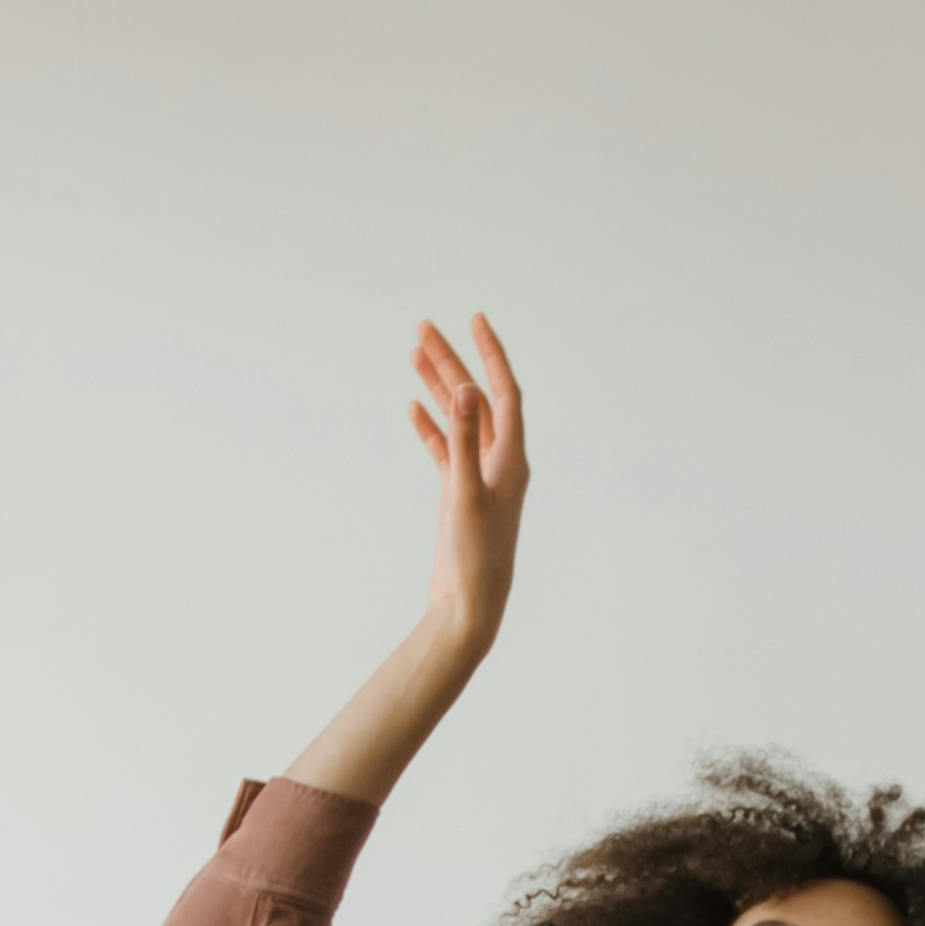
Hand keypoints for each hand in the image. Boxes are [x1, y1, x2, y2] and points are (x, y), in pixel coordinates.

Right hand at [409, 311, 527, 651]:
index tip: (475, 320)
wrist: (471, 605)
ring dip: (437, 387)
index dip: (491, 354)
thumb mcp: (467, 492)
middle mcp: (500, 464)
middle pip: (476, 400)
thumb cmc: (476, 556)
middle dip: (452, 362)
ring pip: (457, 420)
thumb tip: (464, 389)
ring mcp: (479, 478)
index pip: (505, 393)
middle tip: (423, 328)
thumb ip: (464, 438)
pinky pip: (446, 450)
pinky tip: (412, 408)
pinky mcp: (460, 496)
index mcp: (512, 459)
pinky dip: (431, 428)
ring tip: (414, 352)